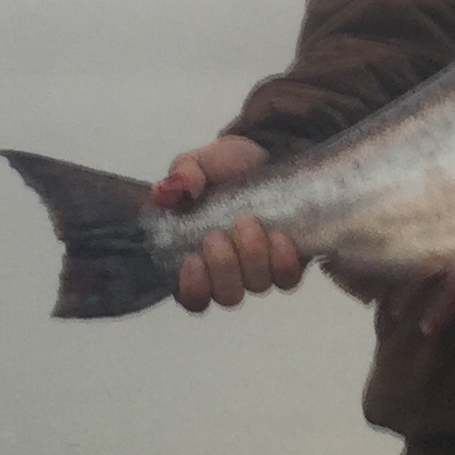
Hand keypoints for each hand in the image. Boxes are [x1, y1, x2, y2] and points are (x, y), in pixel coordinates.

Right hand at [149, 134, 305, 311]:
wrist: (266, 157)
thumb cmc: (225, 168)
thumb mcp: (199, 164)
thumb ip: (182, 176)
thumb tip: (165, 192)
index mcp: (196, 259)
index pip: (192, 297)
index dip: (193, 289)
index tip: (192, 260)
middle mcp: (229, 273)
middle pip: (227, 295)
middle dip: (223, 267)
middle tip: (218, 234)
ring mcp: (261, 269)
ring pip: (257, 286)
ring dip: (252, 258)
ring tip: (248, 223)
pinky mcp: (289, 262)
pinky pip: (288, 277)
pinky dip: (283, 261)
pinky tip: (279, 238)